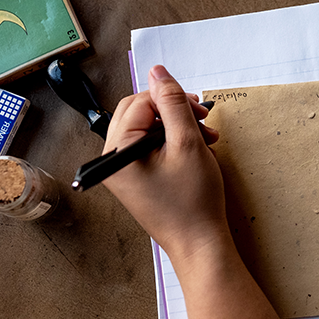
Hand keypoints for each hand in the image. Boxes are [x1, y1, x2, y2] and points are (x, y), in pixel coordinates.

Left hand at [103, 65, 229, 262]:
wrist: (200, 245)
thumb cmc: (192, 203)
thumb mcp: (187, 143)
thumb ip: (172, 103)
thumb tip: (158, 73)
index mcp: (116, 152)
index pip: (139, 103)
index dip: (170, 100)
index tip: (198, 109)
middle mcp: (113, 162)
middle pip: (139, 114)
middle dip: (173, 112)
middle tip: (201, 120)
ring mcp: (124, 173)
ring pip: (148, 130)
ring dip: (178, 129)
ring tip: (206, 140)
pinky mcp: (137, 181)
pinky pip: (152, 149)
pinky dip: (175, 145)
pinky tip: (197, 153)